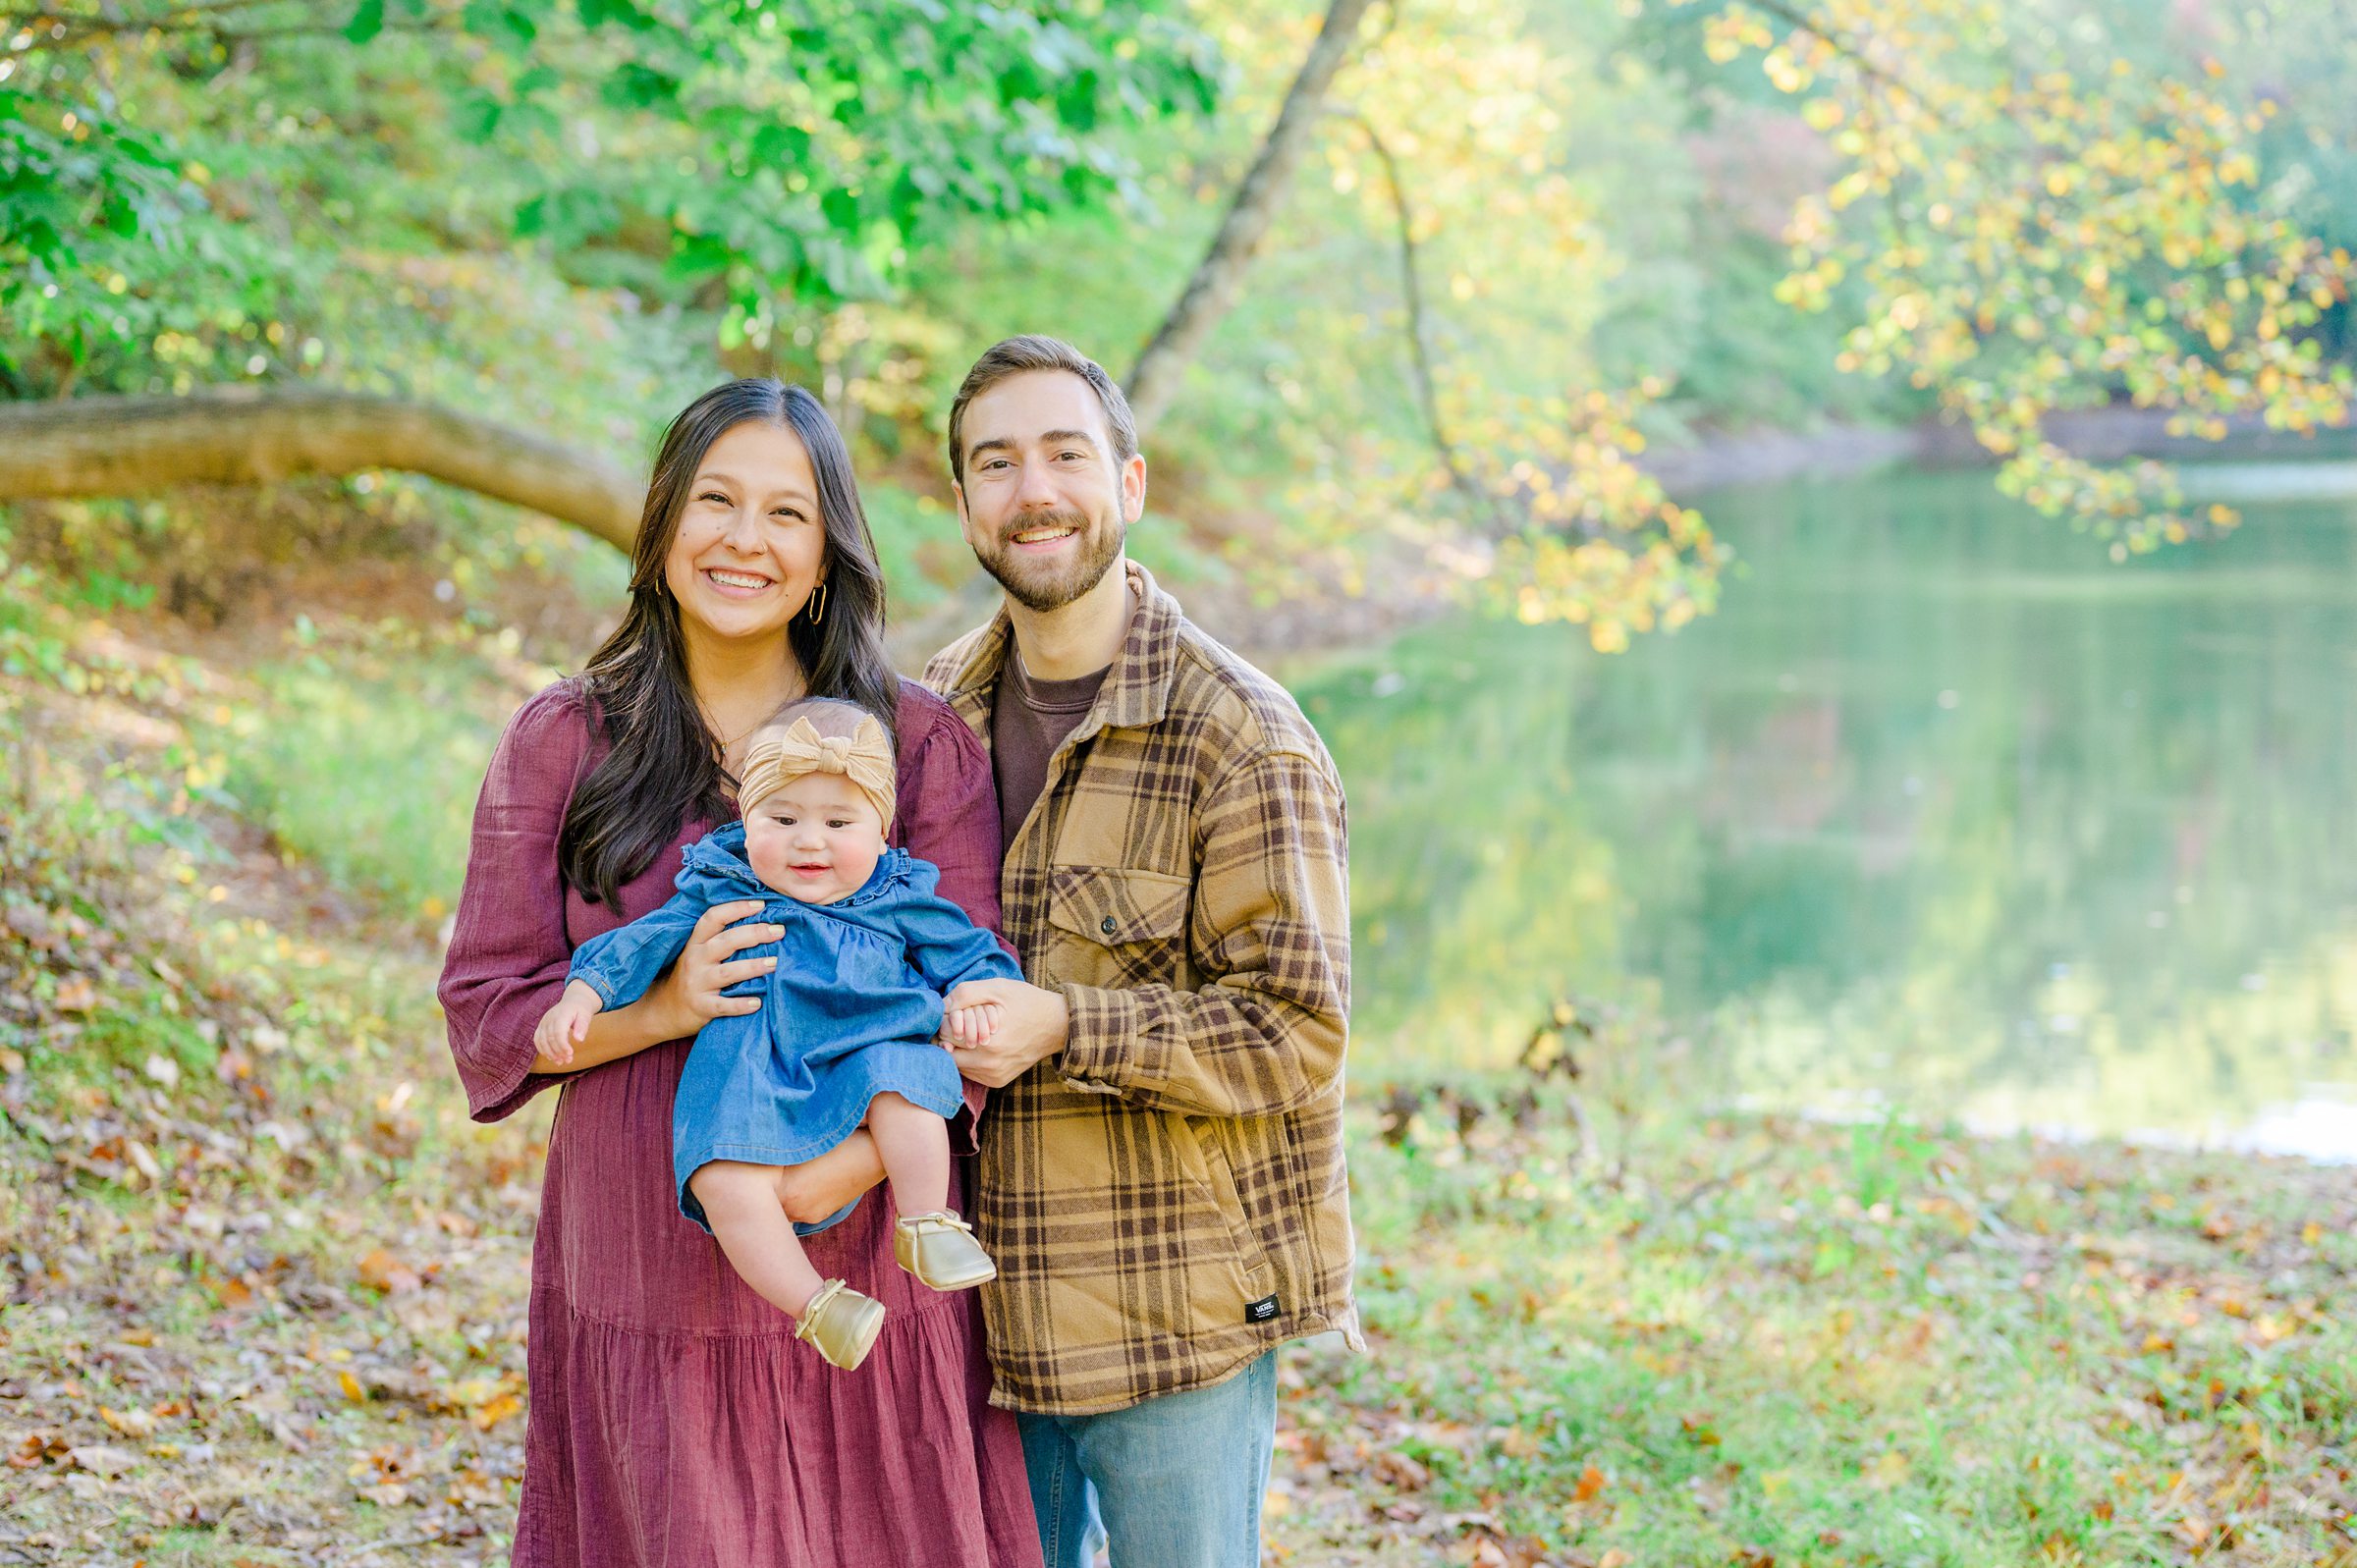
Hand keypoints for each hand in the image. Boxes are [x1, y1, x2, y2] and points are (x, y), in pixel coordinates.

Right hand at [534, 980, 604, 1066]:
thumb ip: (582, 1026)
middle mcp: (549, 1018)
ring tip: (560, 1062)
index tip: (570, 1054)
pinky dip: (542, 1049)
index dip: (563, 1045)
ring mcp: (543, 1022)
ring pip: (541, 1040)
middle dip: (558, 1052)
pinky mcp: (541, 1026)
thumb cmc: (581, 1010)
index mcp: (561, 1014)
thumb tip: (579, 1039)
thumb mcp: (586, 1015)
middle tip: (568, 1061)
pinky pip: (537, 1039)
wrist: (573, 1001)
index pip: (558, 1032)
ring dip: (550, 1053)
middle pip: (550, 1038)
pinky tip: (551, 1057)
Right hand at [656, 900, 780, 1036]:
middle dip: (754, 933)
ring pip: (727, 972)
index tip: (761, 904)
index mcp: (696, 943)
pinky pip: (723, 1006)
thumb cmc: (693, 976)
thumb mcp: (699, 953)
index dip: (736, 908)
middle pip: (726, 942)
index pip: (713, 918)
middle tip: (779, 931)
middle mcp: (695, 960)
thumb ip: (721, 940)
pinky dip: (740, 1005)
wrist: (665, 1009)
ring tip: (775, 963)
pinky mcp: (701, 1007)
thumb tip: (762, 923)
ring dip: (752, 967)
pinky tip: (758, 1003)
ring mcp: (697, 983)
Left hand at [938, 978, 1066, 1087]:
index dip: (947, 1020)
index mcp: (988, 1043)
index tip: (959, 1012)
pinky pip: (970, 1072)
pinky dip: (970, 1059)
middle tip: (965, 1022)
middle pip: (948, 1052)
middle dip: (951, 1036)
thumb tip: (940, 1007)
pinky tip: (982, 1045)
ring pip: (957, 1064)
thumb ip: (965, 994)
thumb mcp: (997, 988)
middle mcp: (989, 1065)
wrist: (1056, 1025)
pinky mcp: (997, 1081)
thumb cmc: (1026, 1002)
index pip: (945, 1035)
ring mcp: (993, 1076)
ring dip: (959, 1049)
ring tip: (976, 1033)